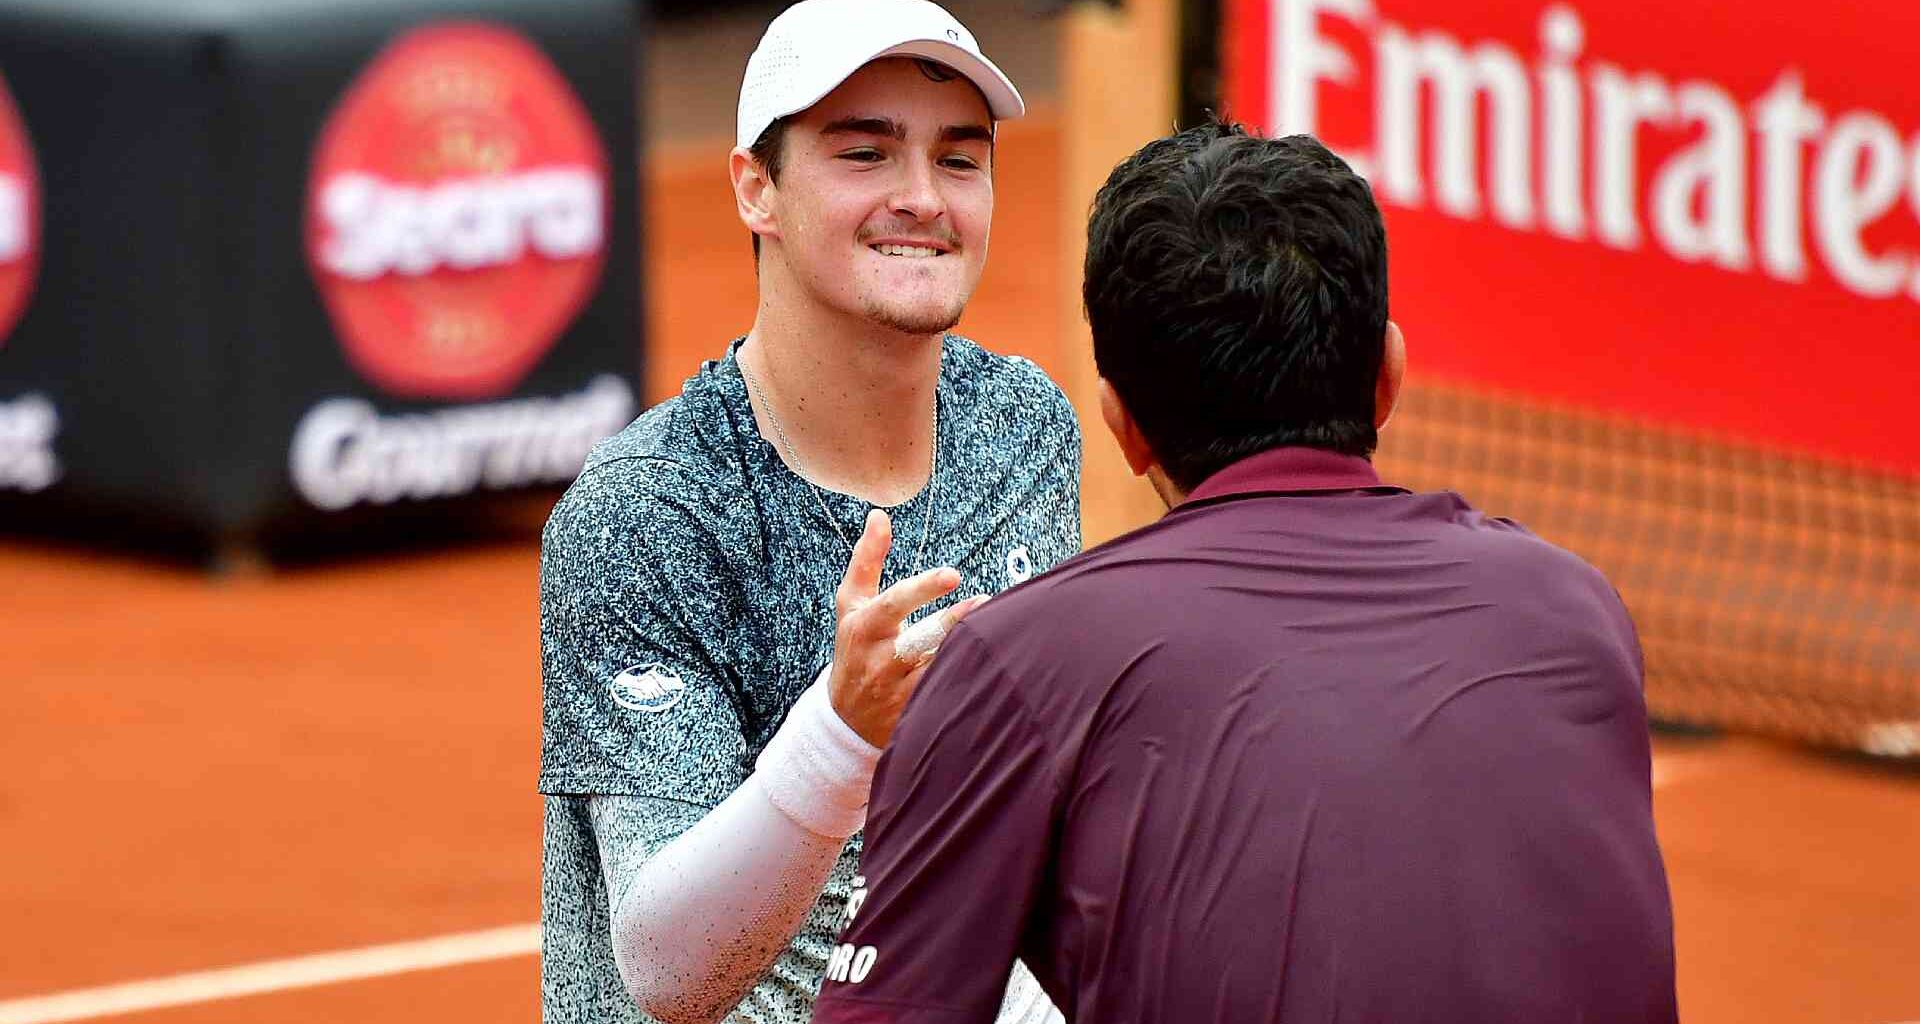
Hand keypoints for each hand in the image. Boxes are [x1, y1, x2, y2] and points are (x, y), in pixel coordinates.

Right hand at [829, 508, 988, 747]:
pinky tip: (997, 664)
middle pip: (922, 638)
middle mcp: (881, 659)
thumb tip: (879, 515)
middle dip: (954, 622)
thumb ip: (867, 559)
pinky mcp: (917, 712)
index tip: (953, 574)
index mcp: (866, 627)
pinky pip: (948, 693)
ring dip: (970, 649)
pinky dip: (971, 677)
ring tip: (1001, 632)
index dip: (923, 588)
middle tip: (987, 603)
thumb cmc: (854, 647)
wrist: (845, 719)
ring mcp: (899, 689)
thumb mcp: (851, 604)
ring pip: (940, 667)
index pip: (895, 603)